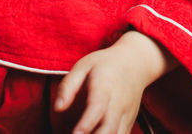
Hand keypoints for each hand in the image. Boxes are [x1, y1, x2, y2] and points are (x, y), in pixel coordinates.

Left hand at [53, 31, 173, 133]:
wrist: (134, 63)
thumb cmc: (104, 65)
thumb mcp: (82, 66)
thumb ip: (68, 86)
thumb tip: (57, 108)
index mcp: (105, 86)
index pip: (97, 106)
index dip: (86, 123)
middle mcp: (119, 102)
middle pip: (110, 127)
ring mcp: (127, 114)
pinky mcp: (129, 123)